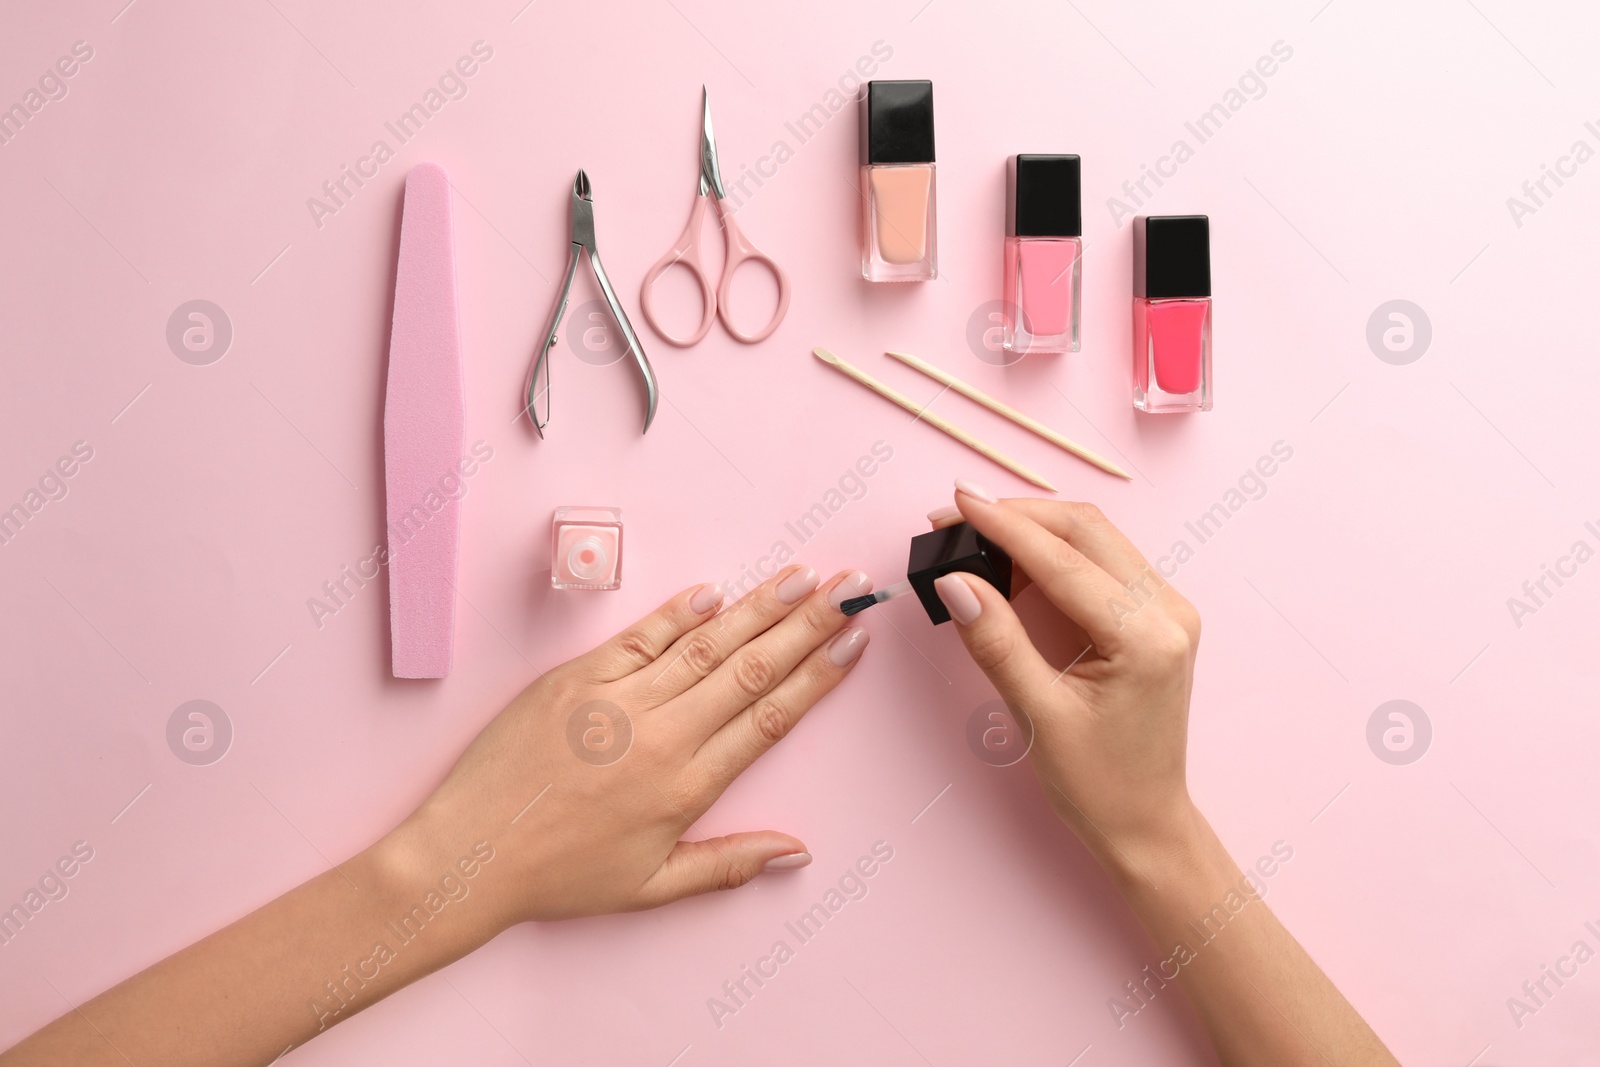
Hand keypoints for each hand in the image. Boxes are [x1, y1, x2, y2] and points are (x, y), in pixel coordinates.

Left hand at [380, 565, 872, 929]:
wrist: (469, 856)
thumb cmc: (558, 878)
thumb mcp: (651, 887)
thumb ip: (728, 865)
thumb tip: (797, 852)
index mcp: (686, 787)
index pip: (770, 716)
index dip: (819, 674)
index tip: (855, 640)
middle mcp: (662, 736)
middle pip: (752, 668)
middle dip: (808, 624)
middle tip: (849, 588)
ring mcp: (618, 702)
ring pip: (705, 644)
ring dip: (758, 608)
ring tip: (801, 578)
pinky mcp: (574, 680)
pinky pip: (639, 637)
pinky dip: (678, 612)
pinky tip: (715, 591)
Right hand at [928, 481, 1200, 871]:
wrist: (1145, 821)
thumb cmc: (1098, 783)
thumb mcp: (1038, 715)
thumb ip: (997, 641)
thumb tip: (955, 582)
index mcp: (1146, 637)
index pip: (1064, 561)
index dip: (1005, 525)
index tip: (957, 501)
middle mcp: (1169, 611)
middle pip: (1086, 530)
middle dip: (1017, 515)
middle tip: (954, 514)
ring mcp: (1168, 609)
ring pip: (1094, 537)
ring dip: (1034, 527)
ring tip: (973, 534)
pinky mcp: (1155, 614)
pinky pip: (1100, 560)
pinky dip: (1052, 552)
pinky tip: (1010, 560)